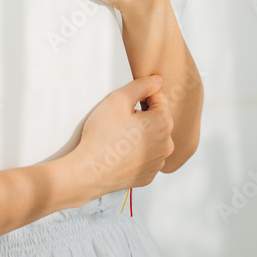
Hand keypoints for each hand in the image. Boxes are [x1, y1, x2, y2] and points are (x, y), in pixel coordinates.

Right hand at [69, 75, 173, 194]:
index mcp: (163, 124)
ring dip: (141, 133)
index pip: (159, 97)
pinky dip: (137, 151)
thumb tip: (157, 80)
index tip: (127, 99)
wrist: (89, 171)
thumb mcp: (119, 99)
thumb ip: (142, 85)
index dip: (142, 93)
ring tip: (119, 134)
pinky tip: (121, 150)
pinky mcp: (147, 176)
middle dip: (143, 114)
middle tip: (120, 117)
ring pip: (153, 138)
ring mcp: (157, 163)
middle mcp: (167, 145)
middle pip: (158, 119)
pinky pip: (146, 156)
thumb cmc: (102, 135)